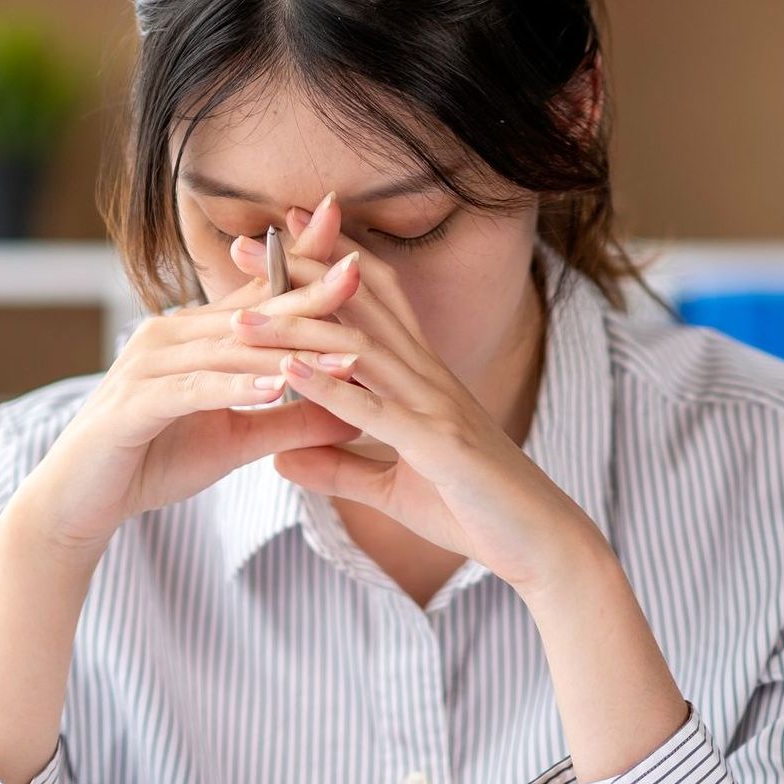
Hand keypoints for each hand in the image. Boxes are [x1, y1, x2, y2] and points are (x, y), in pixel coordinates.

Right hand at [12, 232, 363, 560]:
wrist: (80, 501)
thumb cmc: (154, 462)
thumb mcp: (238, 441)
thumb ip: (293, 422)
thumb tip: (356, 415)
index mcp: (195, 335)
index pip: (258, 294)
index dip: (302, 266)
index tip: (352, 246)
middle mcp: (169, 335)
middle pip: (251, 313)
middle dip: (307, 292)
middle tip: (358, 271)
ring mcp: (147, 364)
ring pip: (228, 349)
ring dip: (287, 349)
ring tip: (341, 351)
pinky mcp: (133, 403)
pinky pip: (192, 389)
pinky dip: (234, 387)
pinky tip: (275, 386)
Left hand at [224, 201, 602, 597]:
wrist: (542, 545)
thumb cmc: (476, 512)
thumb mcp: (393, 488)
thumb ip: (339, 467)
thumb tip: (281, 459)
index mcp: (422, 379)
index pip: (371, 302)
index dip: (327, 262)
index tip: (277, 238)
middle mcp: (429, 377)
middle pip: (360, 303)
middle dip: (301, 269)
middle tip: (241, 244)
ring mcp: (436, 406)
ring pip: (359, 347)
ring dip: (297, 327)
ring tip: (242, 314)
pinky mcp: (439, 445)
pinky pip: (375, 410)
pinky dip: (329, 387)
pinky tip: (287, 370)